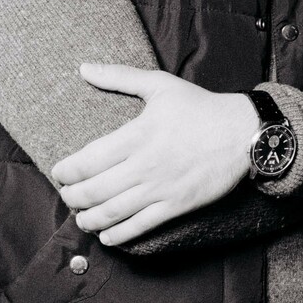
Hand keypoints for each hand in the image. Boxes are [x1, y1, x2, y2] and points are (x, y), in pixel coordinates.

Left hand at [50, 65, 259, 246]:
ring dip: (89, 219)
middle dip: (72, 197)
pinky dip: (118, 235)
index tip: (59, 173)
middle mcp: (144, 165)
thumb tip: (84, 67)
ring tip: (81, 217)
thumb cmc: (201, 107)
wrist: (243, 133)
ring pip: (112, 212)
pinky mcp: (176, 206)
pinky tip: (107, 234)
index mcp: (136, 135)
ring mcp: (160, 188)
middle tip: (67, 195)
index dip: (66, 172)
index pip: (87, 160)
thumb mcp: (160, 84)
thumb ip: (119, 77)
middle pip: (94, 190)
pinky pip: (140, 226)